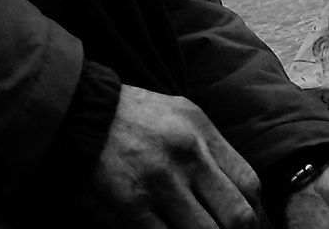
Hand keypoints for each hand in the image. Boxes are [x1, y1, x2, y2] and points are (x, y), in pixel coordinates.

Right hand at [83, 86, 260, 227]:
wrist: (74, 111)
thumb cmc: (128, 116)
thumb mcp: (177, 114)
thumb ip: (209, 151)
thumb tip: (238, 198)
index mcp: (199, 130)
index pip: (249, 185)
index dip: (254, 214)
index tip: (246, 225)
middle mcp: (186, 155)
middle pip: (237, 217)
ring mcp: (159, 182)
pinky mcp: (132, 206)